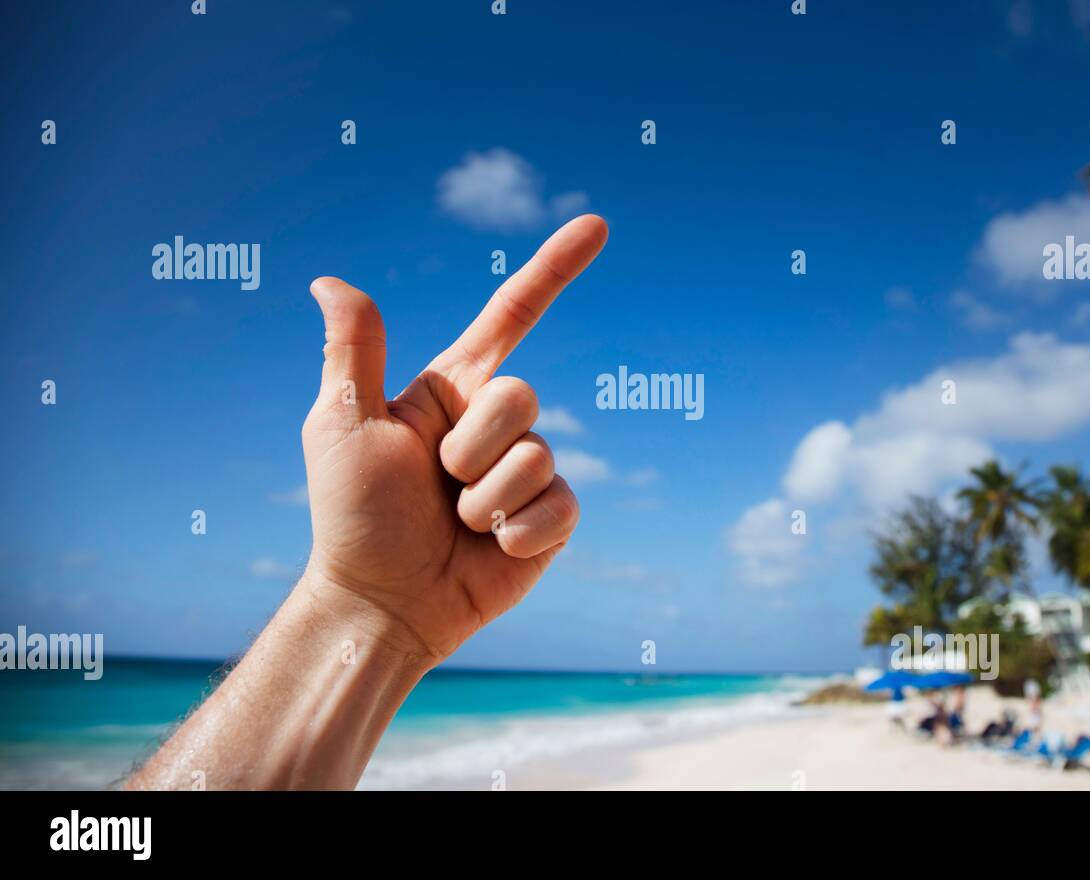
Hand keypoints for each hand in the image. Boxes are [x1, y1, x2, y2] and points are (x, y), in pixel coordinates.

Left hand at [301, 215, 607, 666]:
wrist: (383, 603)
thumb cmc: (353, 516)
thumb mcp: (343, 425)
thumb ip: (354, 352)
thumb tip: (331, 281)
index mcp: (451, 392)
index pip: (511, 318)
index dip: (554, 271)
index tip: (597, 226)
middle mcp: (494, 426)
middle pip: (521, 396)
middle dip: (472, 445)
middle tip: (437, 484)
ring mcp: (526, 473)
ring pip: (538, 456)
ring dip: (487, 498)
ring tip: (457, 524)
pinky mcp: (550, 521)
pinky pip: (560, 506)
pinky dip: (519, 532)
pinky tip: (491, 549)